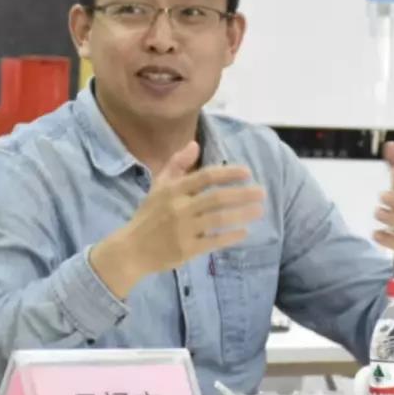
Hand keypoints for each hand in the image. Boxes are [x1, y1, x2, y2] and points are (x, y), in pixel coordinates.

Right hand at [90, 142, 265, 297]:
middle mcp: (178, 208)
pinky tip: (244, 232)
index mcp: (172, 191)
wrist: (131, 250)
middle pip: (216, 198)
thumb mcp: (157, 186)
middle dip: (242, 194)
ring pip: (218, 219)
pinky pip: (214, 241)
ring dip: (242, 214)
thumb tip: (194, 144)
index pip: (205, 177)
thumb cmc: (148, 216)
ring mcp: (183, 230)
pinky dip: (230, 236)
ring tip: (259, 210)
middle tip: (262, 192)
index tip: (247, 172)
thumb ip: (176, 164)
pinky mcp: (186, 250)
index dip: (228, 173)